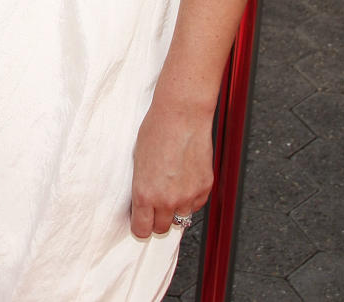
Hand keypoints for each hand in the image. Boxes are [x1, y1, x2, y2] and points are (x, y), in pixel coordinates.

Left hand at [130, 101, 213, 238]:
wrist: (181, 114)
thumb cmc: (156, 130)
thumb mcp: (138, 161)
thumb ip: (142, 186)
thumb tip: (143, 203)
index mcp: (145, 193)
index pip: (142, 230)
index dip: (140, 226)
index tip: (140, 221)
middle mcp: (167, 199)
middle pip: (162, 229)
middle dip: (157, 219)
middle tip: (155, 204)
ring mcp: (188, 195)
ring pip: (181, 218)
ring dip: (175, 209)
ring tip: (171, 188)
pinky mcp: (205, 188)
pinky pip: (196, 204)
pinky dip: (191, 197)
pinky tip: (185, 179)